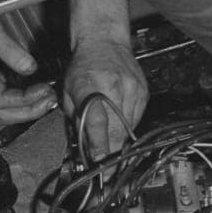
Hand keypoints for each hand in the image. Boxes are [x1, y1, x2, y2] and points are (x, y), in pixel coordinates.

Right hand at [0, 0, 57, 123]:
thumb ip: (10, 50)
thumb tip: (30, 68)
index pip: (2, 100)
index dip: (27, 100)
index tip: (45, 90)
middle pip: (1, 114)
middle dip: (29, 112)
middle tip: (50, 101)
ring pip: (0, 111)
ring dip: (25, 110)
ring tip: (46, 99)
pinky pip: (0, 99)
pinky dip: (19, 101)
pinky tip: (34, 93)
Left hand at [64, 39, 149, 158]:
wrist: (104, 40)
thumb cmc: (83, 65)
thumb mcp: (68, 90)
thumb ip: (75, 118)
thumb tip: (84, 146)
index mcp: (90, 86)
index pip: (97, 122)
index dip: (100, 146)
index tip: (101, 163)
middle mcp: (114, 87)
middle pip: (117, 131)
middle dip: (112, 154)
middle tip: (108, 172)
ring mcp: (132, 89)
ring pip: (129, 128)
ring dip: (119, 142)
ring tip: (111, 147)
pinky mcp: (143, 92)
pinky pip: (136, 119)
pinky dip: (127, 127)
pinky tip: (119, 123)